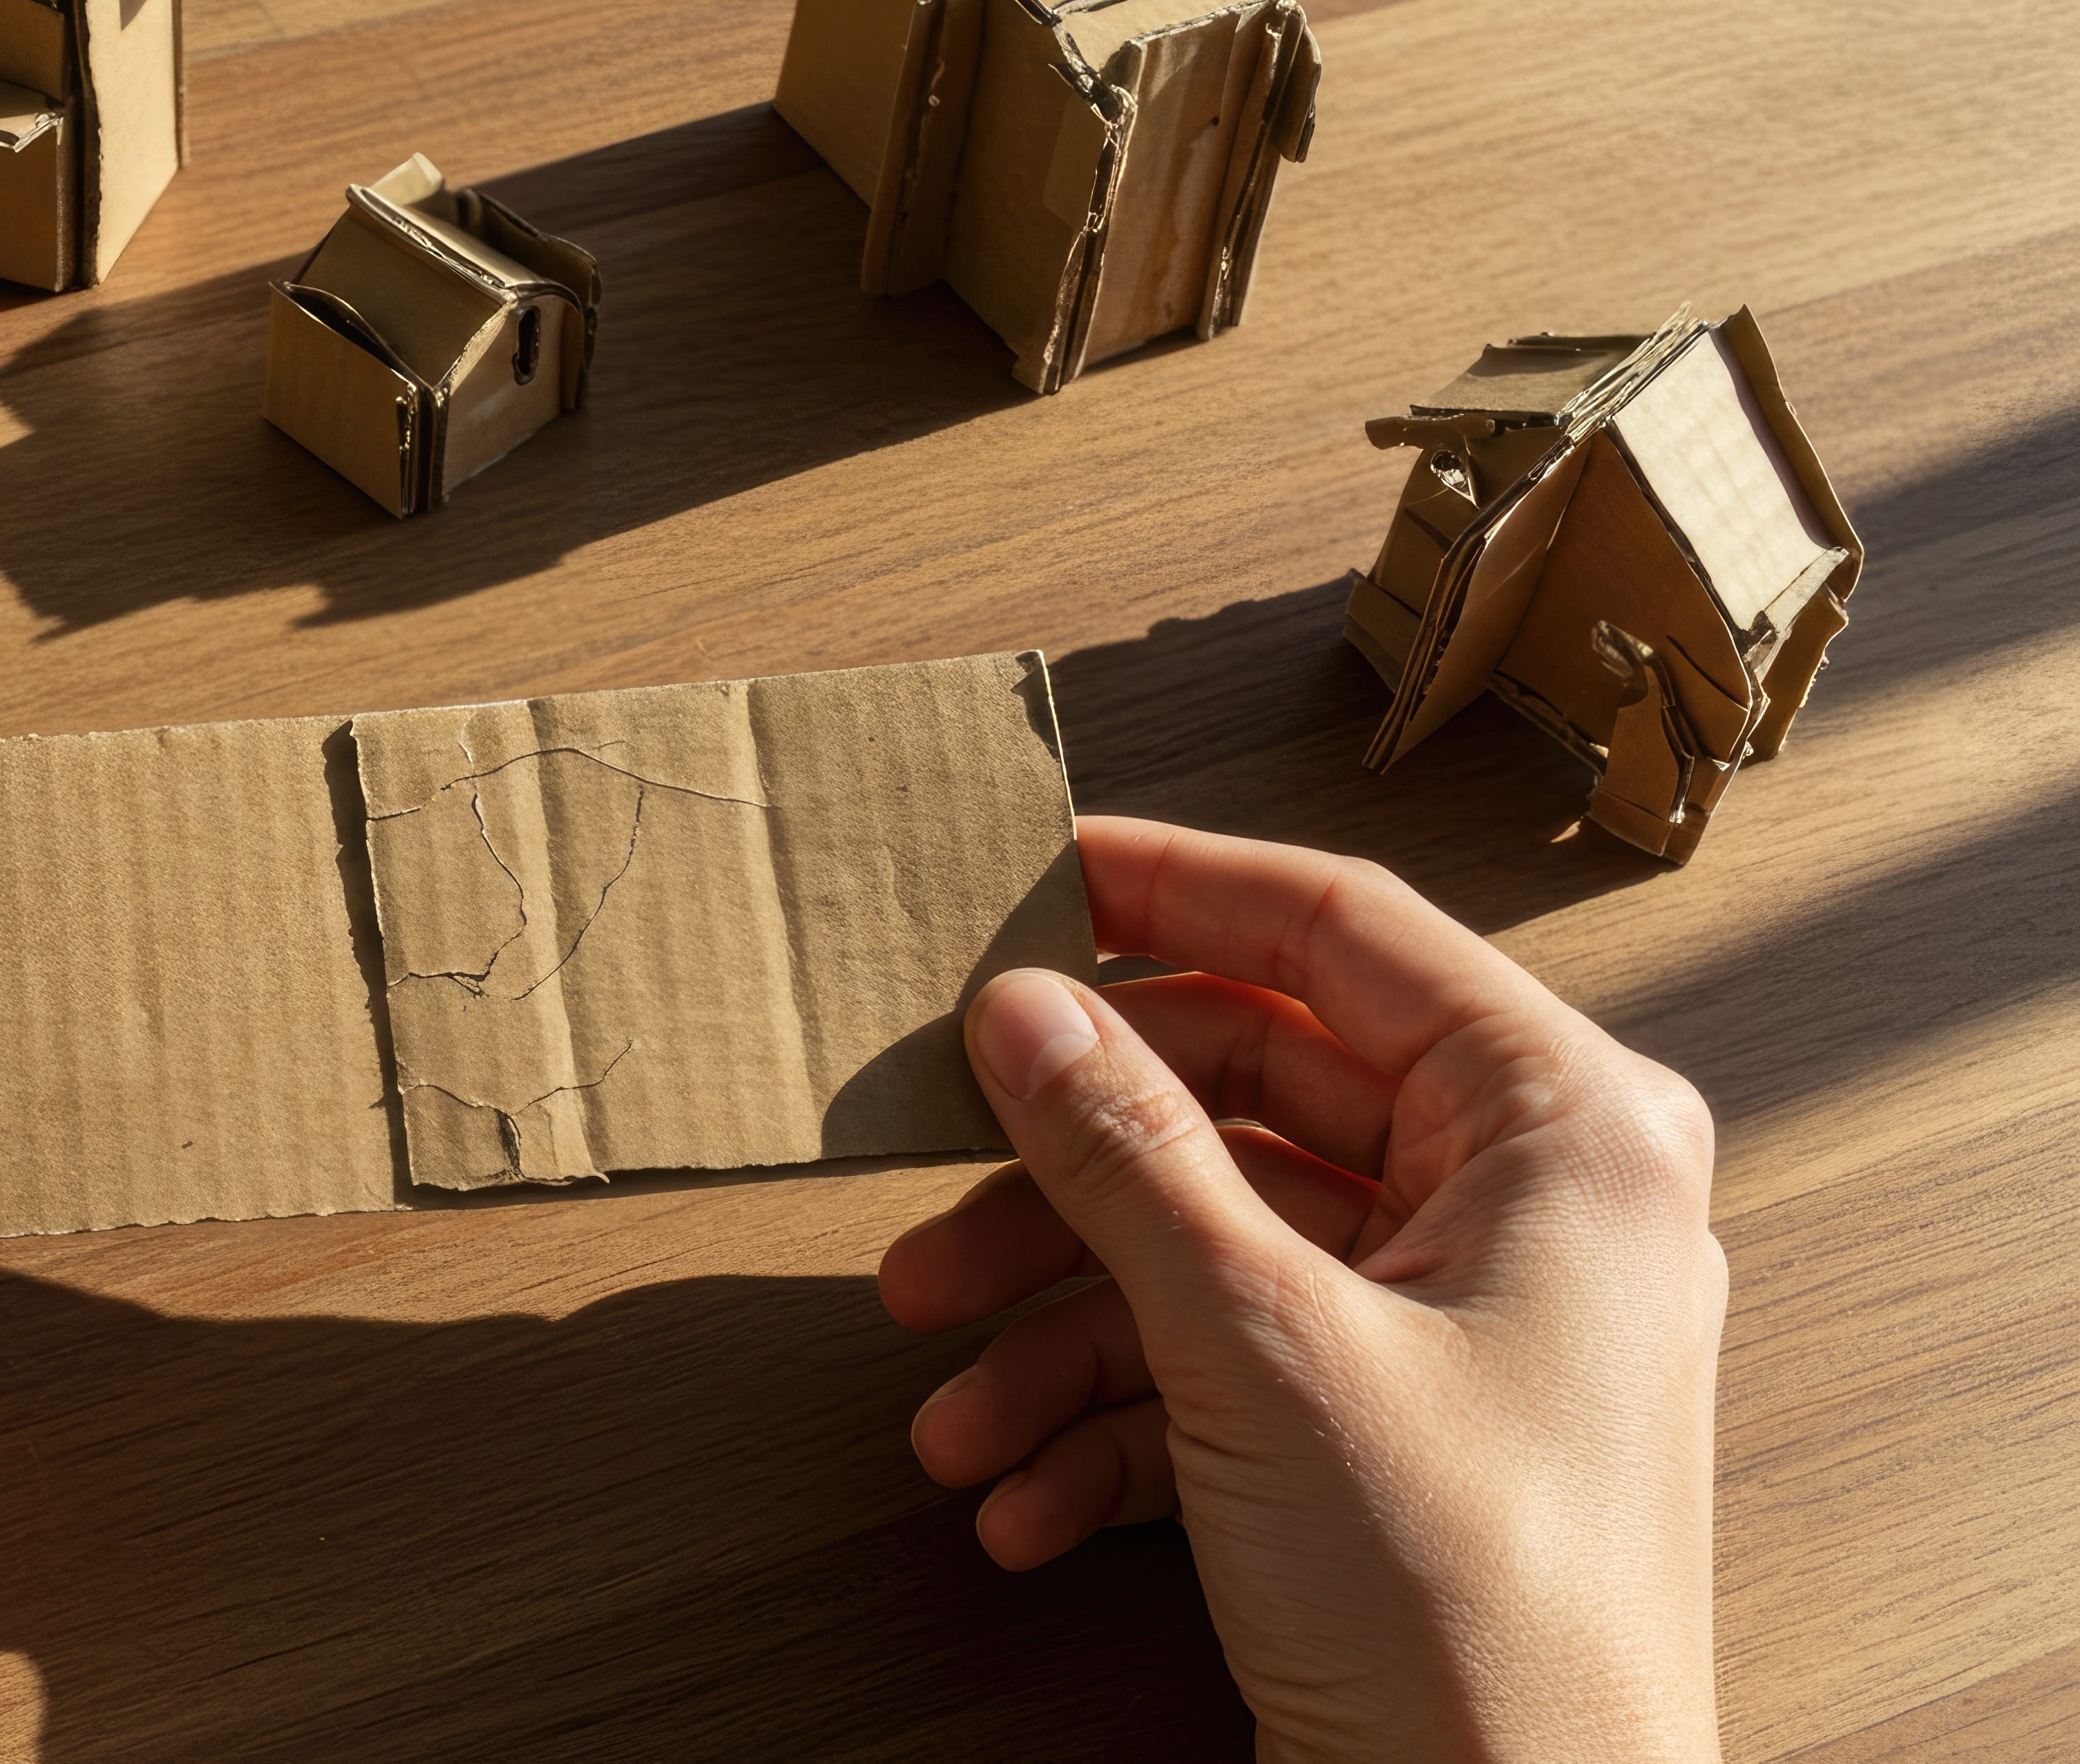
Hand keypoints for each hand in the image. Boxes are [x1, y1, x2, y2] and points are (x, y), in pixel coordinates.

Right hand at [879, 818, 1724, 1762]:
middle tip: (923, 1211)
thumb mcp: (1258, 1346)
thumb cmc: (1473, 1615)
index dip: (1173, 889)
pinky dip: (1108, 1429)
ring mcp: (1464, 1325)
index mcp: (1566, 1133)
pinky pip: (1223, 1367)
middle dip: (1063, 1180)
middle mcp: (1530, 1209)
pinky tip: (1019, 1499)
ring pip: (1211, 1247)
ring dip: (1056, 1332)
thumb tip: (1024, 1007)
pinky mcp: (1396, 1434)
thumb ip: (1126, 1154)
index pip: (1342, 933)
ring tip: (946, 1412)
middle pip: (1247, 1102)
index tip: (1032, 874)